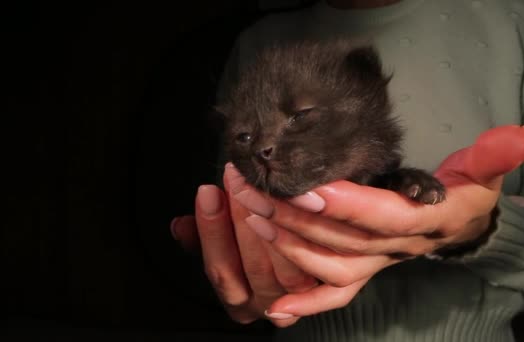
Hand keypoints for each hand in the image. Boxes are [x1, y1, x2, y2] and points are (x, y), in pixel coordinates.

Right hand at [171, 169, 317, 326]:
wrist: (306, 254)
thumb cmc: (252, 245)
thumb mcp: (224, 244)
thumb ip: (204, 236)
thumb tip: (179, 225)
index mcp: (238, 299)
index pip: (221, 270)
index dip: (212, 230)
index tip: (207, 192)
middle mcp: (268, 306)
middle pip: (255, 266)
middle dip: (243, 218)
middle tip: (237, 179)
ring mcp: (300, 299)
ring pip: (288, 266)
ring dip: (275, 222)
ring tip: (264, 185)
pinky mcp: (331, 286)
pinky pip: (321, 262)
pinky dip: (307, 229)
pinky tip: (300, 199)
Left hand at [228, 125, 523, 317]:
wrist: (459, 227)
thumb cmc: (464, 193)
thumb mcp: (482, 171)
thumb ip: (494, 155)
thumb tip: (521, 136)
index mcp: (422, 221)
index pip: (381, 215)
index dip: (346, 205)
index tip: (308, 188)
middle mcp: (396, 249)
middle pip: (342, 238)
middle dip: (294, 214)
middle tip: (254, 187)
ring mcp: (378, 264)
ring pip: (330, 264)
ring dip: (288, 244)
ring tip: (251, 215)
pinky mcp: (364, 271)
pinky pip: (336, 295)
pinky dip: (306, 304)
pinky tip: (276, 310)